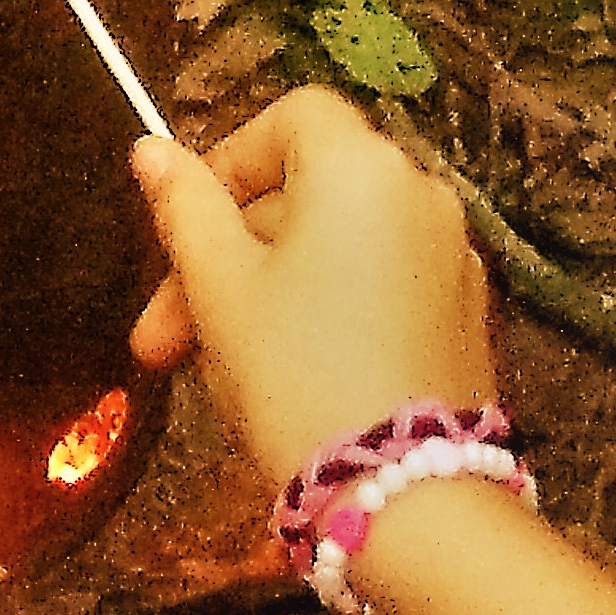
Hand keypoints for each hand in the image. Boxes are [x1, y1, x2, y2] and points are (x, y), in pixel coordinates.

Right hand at [129, 88, 494, 484]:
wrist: (409, 497)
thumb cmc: (297, 376)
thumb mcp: (219, 289)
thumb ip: (184, 209)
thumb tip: (152, 148)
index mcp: (362, 167)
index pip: (290, 117)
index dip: (228, 162)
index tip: (182, 228)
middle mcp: (420, 194)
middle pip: (305, 194)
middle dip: (224, 255)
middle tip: (163, 339)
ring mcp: (451, 257)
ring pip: (336, 249)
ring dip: (266, 292)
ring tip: (214, 372)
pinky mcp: (464, 316)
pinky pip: (377, 287)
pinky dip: (326, 312)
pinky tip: (285, 382)